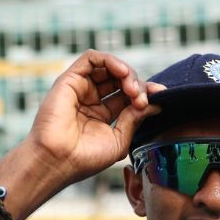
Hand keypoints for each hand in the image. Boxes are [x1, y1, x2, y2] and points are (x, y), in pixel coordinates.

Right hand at [22, 50, 163, 186]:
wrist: (58, 161)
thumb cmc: (85, 158)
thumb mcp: (119, 139)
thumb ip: (135, 119)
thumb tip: (156, 103)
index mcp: (102, 114)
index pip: (128, 95)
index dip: (146, 92)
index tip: (161, 96)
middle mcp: (91, 99)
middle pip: (121, 79)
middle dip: (137, 84)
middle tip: (142, 99)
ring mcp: (81, 88)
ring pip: (109, 66)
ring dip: (127, 72)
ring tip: (133, 89)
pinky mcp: (70, 79)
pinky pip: (92, 58)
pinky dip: (110, 60)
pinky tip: (122, 72)